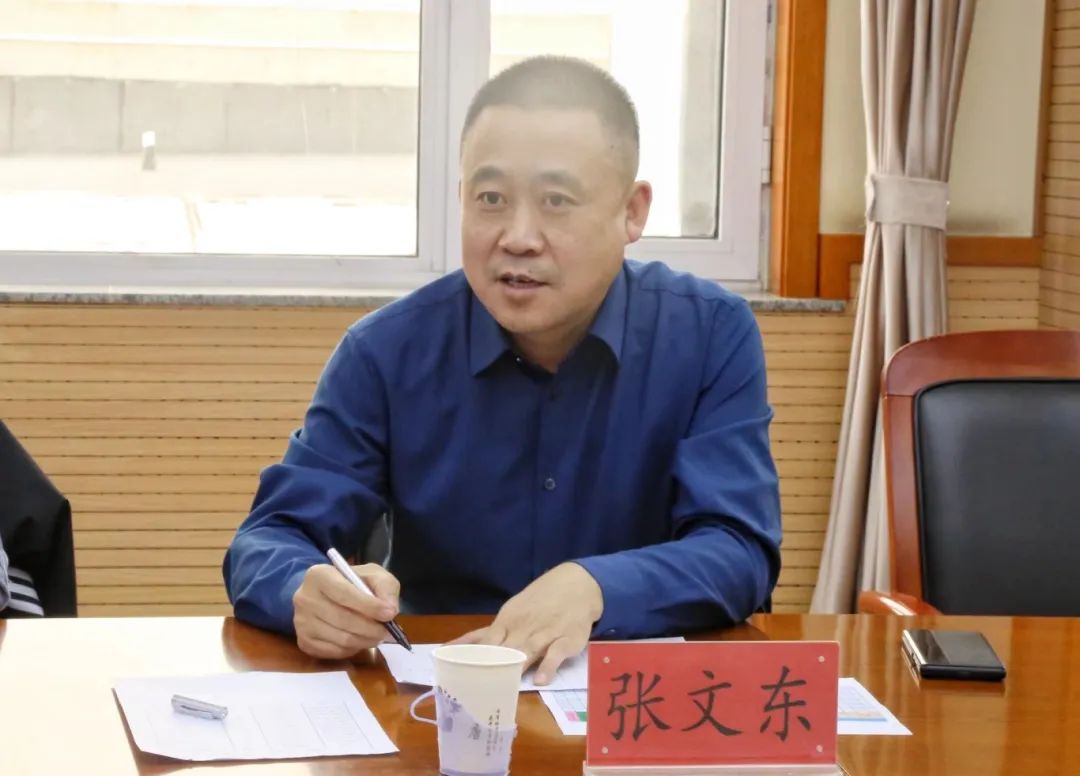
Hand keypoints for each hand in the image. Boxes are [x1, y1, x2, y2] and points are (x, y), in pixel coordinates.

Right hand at [292, 562, 400, 658]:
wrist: (325, 595)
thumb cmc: (352, 583)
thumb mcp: (373, 574)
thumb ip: (385, 587)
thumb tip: (390, 609)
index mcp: (319, 575)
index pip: (344, 593)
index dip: (369, 606)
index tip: (390, 613)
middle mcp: (304, 598)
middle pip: (343, 619)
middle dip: (371, 628)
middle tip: (388, 631)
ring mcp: (301, 622)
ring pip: (341, 639)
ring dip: (365, 640)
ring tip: (377, 636)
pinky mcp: (303, 642)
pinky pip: (334, 652)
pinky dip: (353, 649)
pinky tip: (360, 640)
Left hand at [453, 563, 603, 685]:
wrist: (576, 585)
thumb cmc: (537, 602)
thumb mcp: (510, 612)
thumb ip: (485, 634)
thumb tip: (452, 648)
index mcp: (507, 620)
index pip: (486, 641)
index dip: (474, 659)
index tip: (461, 676)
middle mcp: (524, 628)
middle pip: (506, 649)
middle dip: (492, 667)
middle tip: (478, 688)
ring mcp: (546, 634)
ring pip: (529, 651)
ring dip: (517, 667)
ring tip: (505, 686)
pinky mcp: (567, 640)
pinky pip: (556, 654)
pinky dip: (549, 666)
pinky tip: (541, 680)